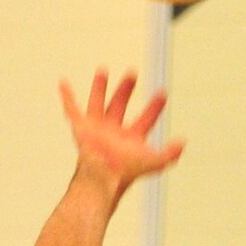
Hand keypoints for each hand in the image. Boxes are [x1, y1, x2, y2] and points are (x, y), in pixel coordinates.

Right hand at [59, 70, 184, 200]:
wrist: (104, 175)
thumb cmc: (127, 172)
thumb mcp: (154, 162)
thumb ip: (170, 154)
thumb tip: (183, 142)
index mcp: (131, 140)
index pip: (146, 120)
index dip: (155, 107)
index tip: (163, 93)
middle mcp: (114, 132)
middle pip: (120, 106)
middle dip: (126, 90)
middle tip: (132, 74)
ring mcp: (97, 129)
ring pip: (98, 102)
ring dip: (99, 87)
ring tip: (103, 70)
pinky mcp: (81, 127)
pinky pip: (71, 108)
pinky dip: (66, 97)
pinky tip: (63, 82)